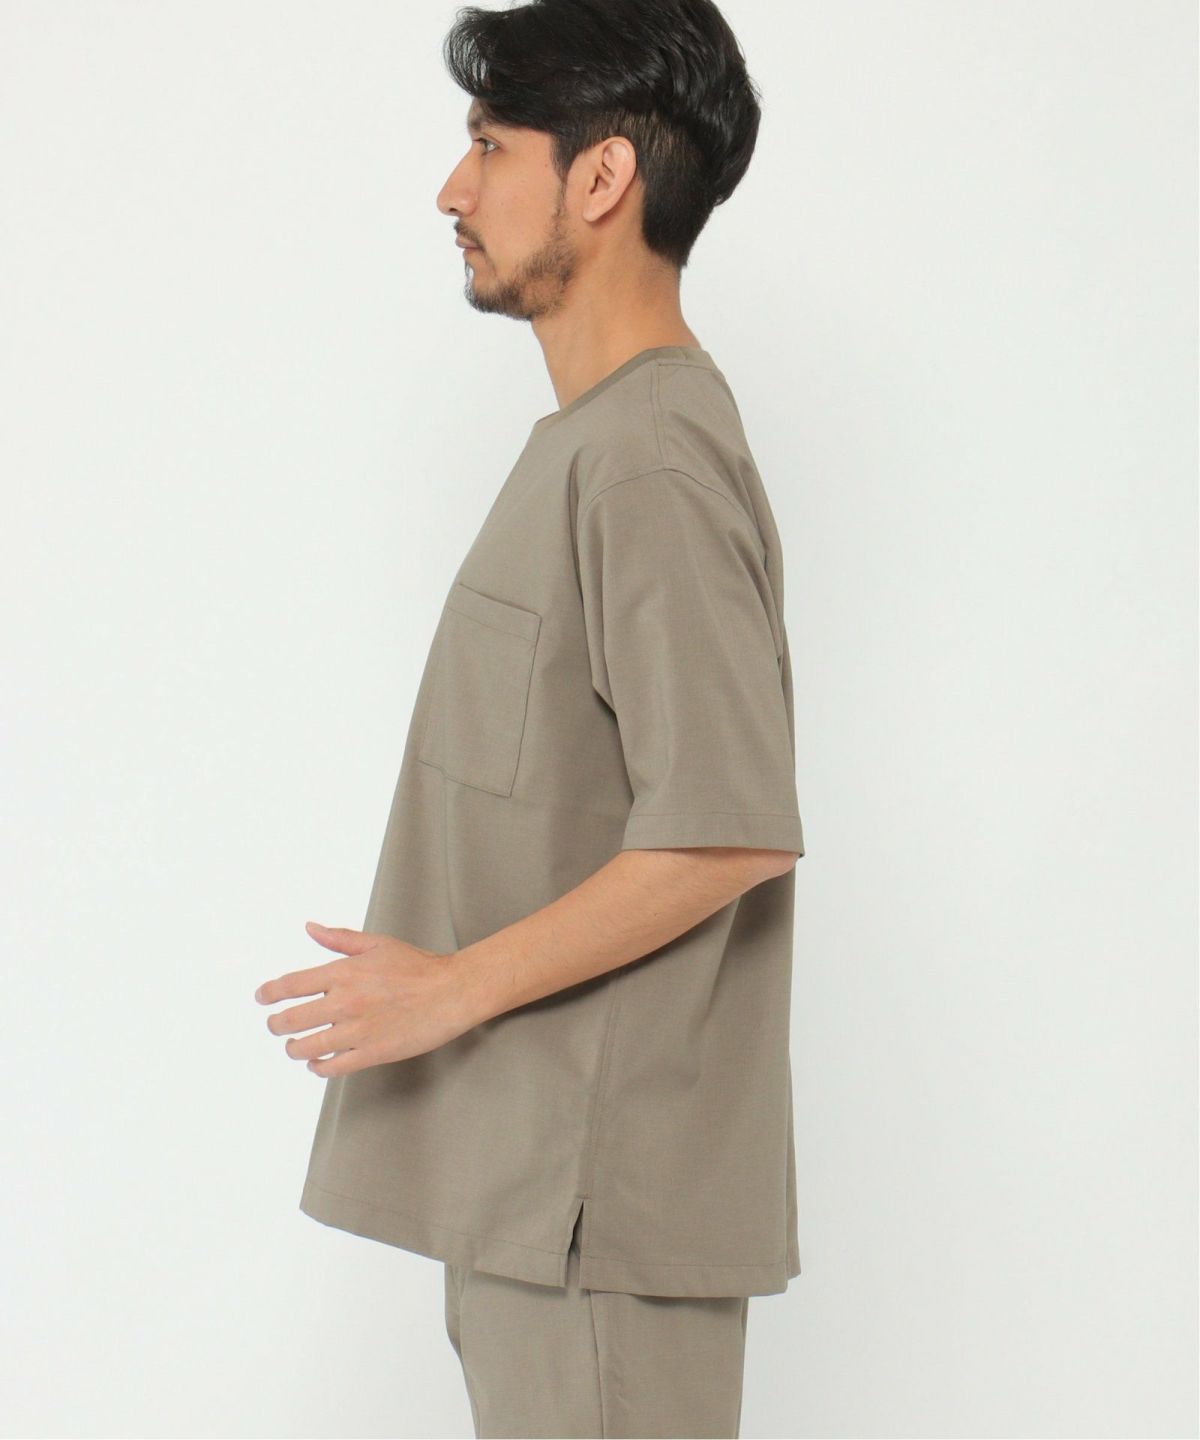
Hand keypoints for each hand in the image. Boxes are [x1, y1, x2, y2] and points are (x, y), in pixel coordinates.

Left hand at [254, 921, 471, 1076]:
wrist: (452, 992)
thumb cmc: (418, 966)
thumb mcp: (377, 944)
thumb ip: (339, 939)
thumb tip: (310, 928)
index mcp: (344, 972)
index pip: (290, 985)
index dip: (269, 993)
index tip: (262, 998)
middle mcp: (345, 1001)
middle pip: (290, 1020)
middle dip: (275, 1025)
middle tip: (275, 1026)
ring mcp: (357, 1030)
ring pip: (306, 1048)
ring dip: (293, 1049)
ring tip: (294, 1047)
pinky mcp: (372, 1053)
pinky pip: (332, 1067)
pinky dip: (318, 1067)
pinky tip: (318, 1063)